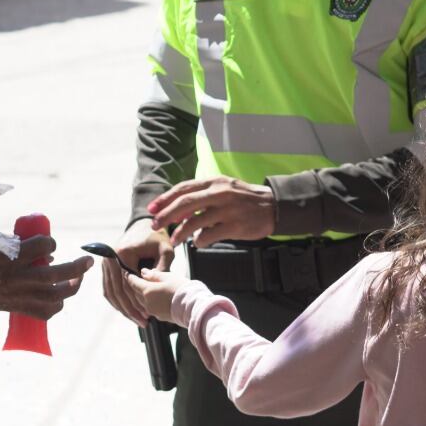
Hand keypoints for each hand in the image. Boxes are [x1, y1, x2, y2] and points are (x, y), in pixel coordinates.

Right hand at [0, 235, 91, 319]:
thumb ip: (20, 244)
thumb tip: (47, 254)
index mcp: (11, 256)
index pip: (45, 246)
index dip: (51, 242)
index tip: (49, 243)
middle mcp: (17, 277)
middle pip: (57, 274)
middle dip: (77, 267)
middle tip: (87, 260)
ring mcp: (17, 295)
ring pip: (55, 296)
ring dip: (71, 287)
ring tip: (77, 280)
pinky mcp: (14, 308)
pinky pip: (43, 312)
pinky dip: (56, 306)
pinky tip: (59, 298)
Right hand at [100, 218, 174, 327]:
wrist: (143, 225)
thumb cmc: (156, 237)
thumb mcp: (166, 249)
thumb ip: (163, 266)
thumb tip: (154, 285)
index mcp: (122, 253)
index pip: (127, 284)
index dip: (138, 301)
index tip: (149, 313)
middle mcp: (110, 258)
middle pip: (117, 291)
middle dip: (130, 309)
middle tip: (143, 322)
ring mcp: (106, 264)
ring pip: (111, 293)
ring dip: (123, 309)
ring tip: (138, 321)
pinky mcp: (106, 268)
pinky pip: (109, 289)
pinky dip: (118, 303)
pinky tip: (129, 313)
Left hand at [124, 266, 187, 323]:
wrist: (193, 306)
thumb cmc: (181, 288)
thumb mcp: (167, 276)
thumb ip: (153, 275)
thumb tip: (143, 272)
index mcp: (146, 290)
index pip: (133, 282)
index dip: (130, 276)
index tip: (127, 272)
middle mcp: (146, 302)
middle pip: (136, 293)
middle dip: (135, 286)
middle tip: (135, 279)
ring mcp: (153, 311)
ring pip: (142, 302)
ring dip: (141, 296)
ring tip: (146, 289)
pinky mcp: (159, 316)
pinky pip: (150, 308)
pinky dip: (149, 302)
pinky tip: (155, 298)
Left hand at [149, 177, 274, 248]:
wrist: (273, 207)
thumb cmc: (243, 199)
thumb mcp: (223, 188)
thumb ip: (202, 195)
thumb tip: (176, 210)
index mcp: (214, 182)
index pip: (183, 188)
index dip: (165, 198)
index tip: (152, 208)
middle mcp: (219, 193)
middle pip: (185, 203)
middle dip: (166, 215)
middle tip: (155, 225)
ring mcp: (228, 209)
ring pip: (195, 222)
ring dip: (180, 232)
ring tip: (174, 240)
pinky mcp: (235, 226)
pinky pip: (209, 235)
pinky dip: (199, 241)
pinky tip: (198, 243)